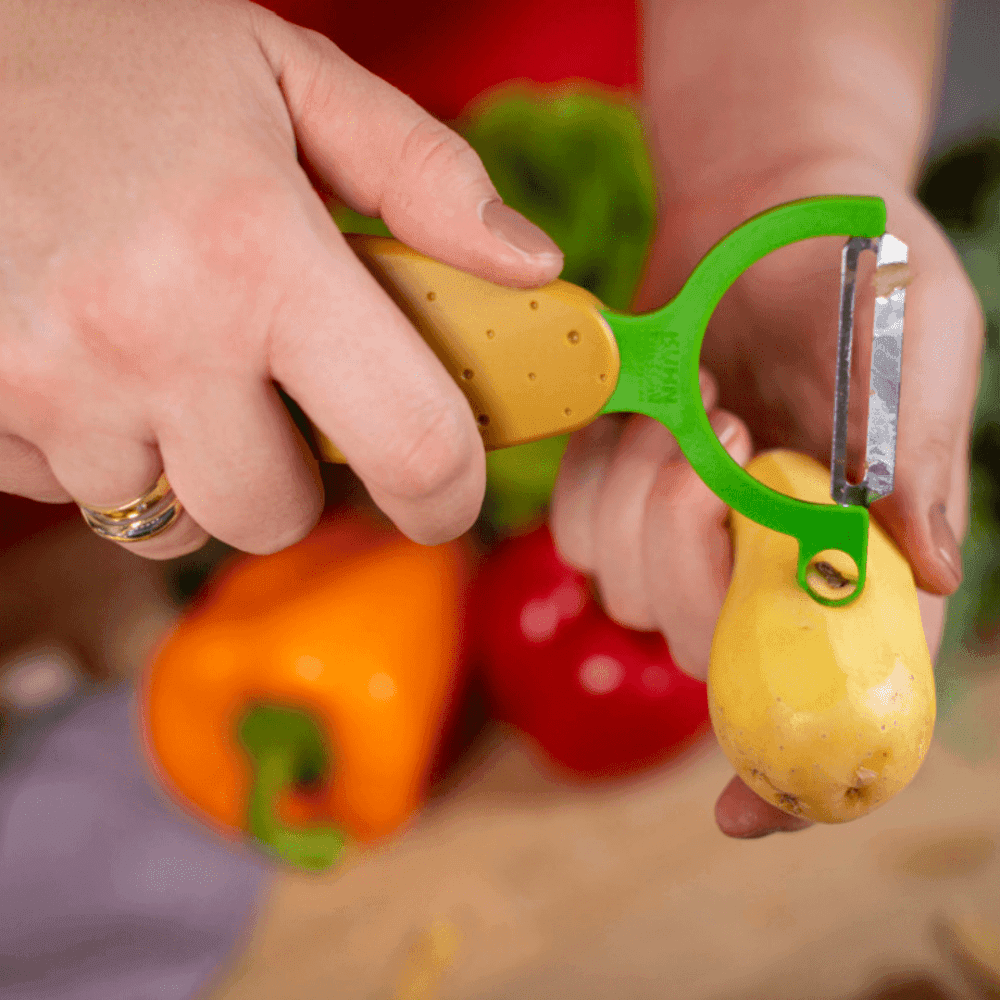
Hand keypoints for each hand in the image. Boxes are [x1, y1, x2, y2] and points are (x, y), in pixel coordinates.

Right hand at [0, 0, 561, 557]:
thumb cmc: (114, 51)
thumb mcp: (288, 76)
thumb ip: (423, 176)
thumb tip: (530, 266)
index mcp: (256, 251)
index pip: (408, 443)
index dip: (447, 492)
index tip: (445, 493)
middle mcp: (150, 336)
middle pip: (276, 513)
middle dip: (296, 475)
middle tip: (278, 393)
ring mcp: (50, 384)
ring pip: (172, 519)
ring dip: (195, 465)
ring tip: (174, 359)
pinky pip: (79, 492)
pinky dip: (107, 450)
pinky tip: (95, 359)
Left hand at [550, 164, 982, 836]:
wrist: (776, 218)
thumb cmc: (864, 271)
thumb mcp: (916, 343)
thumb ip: (916, 457)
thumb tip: (930, 570)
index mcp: (862, 556)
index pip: (842, 700)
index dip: (796, 778)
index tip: (741, 816)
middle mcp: (768, 565)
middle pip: (697, 647)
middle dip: (690, 550)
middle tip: (727, 430)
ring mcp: (686, 534)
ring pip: (620, 587)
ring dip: (644, 494)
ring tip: (698, 404)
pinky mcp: (622, 489)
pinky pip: (574, 531)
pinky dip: (597, 476)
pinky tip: (648, 417)